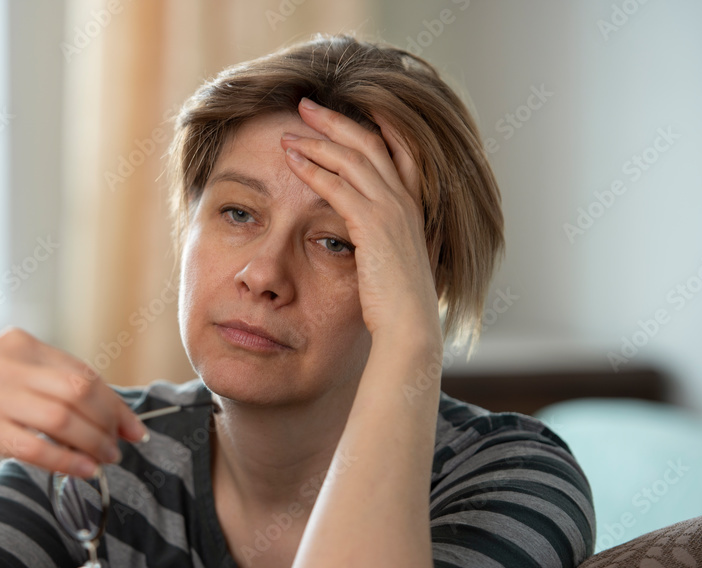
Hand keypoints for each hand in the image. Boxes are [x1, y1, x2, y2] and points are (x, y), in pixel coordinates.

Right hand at [0, 327, 147, 476]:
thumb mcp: (3, 366)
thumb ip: (45, 377)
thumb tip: (98, 403)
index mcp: (20, 345)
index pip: (84, 373)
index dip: (115, 403)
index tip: (134, 426)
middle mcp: (10, 365)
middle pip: (81, 392)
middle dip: (109, 423)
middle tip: (121, 446)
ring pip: (64, 419)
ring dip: (94, 443)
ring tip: (105, 460)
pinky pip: (37, 446)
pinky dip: (68, 460)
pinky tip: (83, 470)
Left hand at [280, 97, 440, 346]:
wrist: (410, 328)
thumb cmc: (397, 305)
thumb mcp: (391, 263)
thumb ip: (382, 243)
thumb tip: (368, 243)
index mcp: (413, 207)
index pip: (398, 151)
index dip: (374, 124)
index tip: (347, 108)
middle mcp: (406, 201)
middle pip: (370, 142)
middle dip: (336, 120)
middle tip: (305, 104)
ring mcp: (392, 211)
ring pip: (352, 158)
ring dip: (317, 140)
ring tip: (288, 130)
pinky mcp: (373, 226)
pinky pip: (339, 186)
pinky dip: (313, 169)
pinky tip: (292, 160)